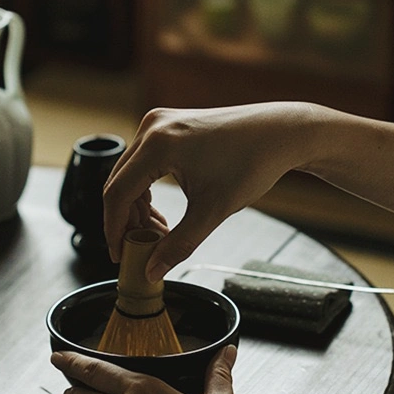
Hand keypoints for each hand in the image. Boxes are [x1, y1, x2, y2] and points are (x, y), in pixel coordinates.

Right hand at [103, 102, 319, 280]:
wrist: (280, 134)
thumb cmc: (252, 164)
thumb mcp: (212, 211)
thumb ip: (178, 244)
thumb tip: (152, 270)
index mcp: (158, 144)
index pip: (118, 193)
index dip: (114, 229)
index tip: (119, 255)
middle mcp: (152, 128)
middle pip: (118, 183)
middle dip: (126, 221)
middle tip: (138, 249)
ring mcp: (158, 123)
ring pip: (128, 174)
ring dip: (136, 207)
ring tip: (157, 234)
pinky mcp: (166, 125)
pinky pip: (141, 163)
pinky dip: (145, 189)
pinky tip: (160, 212)